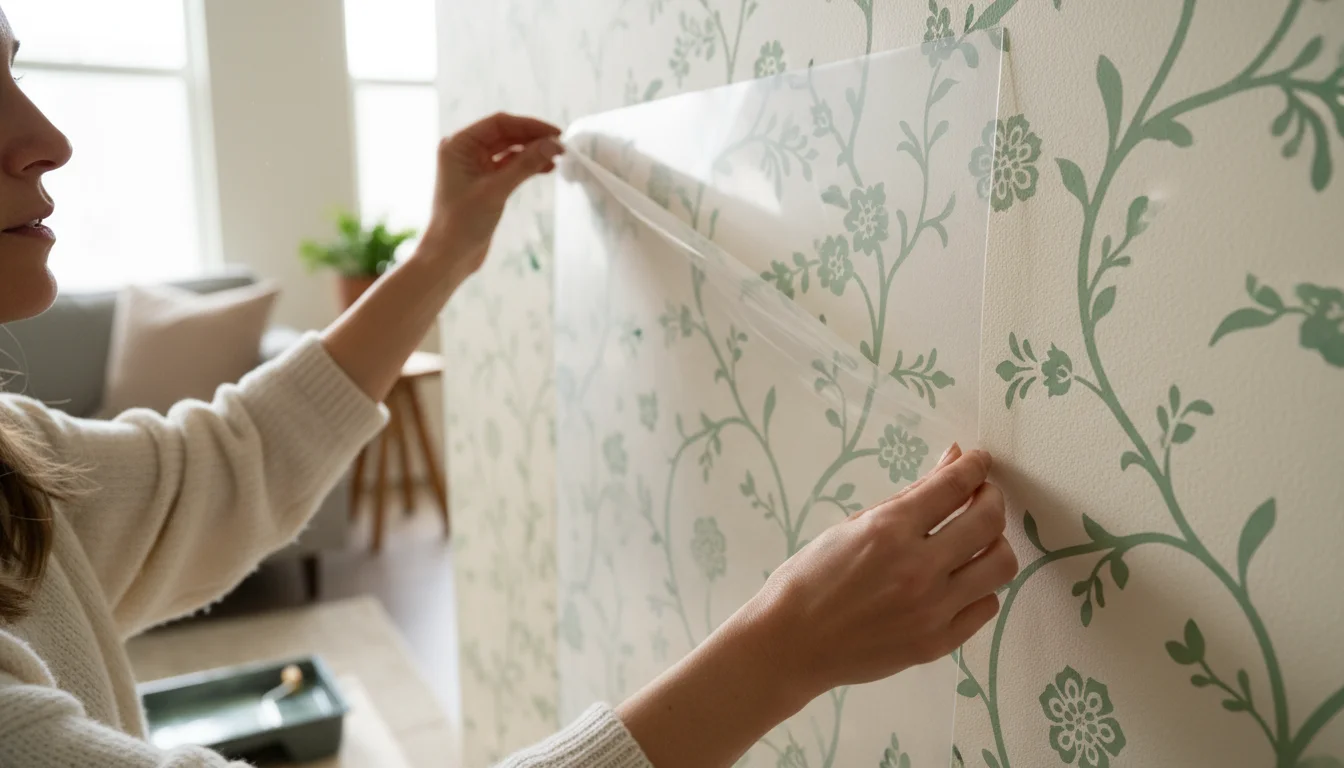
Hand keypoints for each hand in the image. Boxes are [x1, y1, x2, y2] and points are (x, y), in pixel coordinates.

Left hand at [419, 112, 563, 284]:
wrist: (449, 256)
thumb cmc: (463, 222)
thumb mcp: (496, 190)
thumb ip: (525, 165)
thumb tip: (553, 144)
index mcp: (459, 145)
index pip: (499, 124)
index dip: (529, 126)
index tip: (556, 133)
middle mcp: (465, 151)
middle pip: (505, 134)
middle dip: (533, 138)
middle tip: (561, 146)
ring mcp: (475, 166)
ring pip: (509, 150)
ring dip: (532, 152)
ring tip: (557, 157)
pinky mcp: (484, 182)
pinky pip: (509, 166)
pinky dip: (527, 166)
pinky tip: (546, 168)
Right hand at [743, 444, 1013, 700]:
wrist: (790, 644)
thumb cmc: (811, 580)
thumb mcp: (853, 525)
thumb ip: (911, 495)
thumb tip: (953, 460)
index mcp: (889, 531)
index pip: (955, 485)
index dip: (976, 466)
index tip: (979, 462)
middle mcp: (917, 569)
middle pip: (989, 521)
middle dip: (992, 498)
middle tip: (981, 496)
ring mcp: (931, 610)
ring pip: (1001, 565)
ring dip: (994, 543)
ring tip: (975, 540)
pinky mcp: (937, 642)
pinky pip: (986, 606)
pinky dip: (979, 587)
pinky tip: (960, 580)